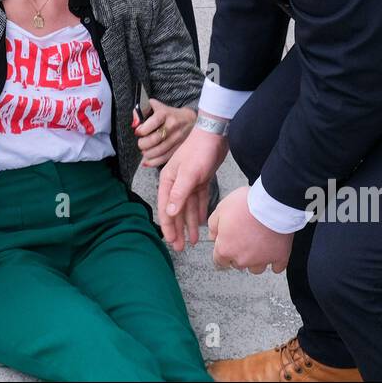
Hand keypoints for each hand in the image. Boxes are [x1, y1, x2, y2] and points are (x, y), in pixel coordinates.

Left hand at [133, 99, 194, 167]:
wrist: (190, 120)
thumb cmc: (169, 114)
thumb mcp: (156, 107)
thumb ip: (142, 111)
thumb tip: (134, 124)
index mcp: (165, 114)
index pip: (153, 122)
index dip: (142, 129)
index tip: (138, 132)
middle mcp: (172, 126)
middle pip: (154, 139)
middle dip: (143, 143)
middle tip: (141, 143)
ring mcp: (177, 139)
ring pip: (159, 151)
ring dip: (147, 153)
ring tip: (144, 150)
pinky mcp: (179, 149)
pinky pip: (164, 158)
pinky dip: (153, 162)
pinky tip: (146, 161)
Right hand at [157, 122, 228, 250]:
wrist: (215, 135)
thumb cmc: (199, 151)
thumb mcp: (189, 174)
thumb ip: (179, 194)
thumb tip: (170, 214)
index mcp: (168, 181)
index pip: (165, 208)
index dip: (168, 226)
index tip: (171, 241)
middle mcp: (176, 183)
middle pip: (176, 211)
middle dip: (178, 229)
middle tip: (181, 248)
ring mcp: (188, 182)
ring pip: (188, 208)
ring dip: (190, 224)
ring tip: (192, 241)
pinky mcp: (201, 181)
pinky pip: (198, 201)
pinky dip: (199, 211)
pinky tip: (202, 223)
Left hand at [208, 187, 292, 274]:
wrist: (272, 203)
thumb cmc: (247, 205)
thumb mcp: (221, 209)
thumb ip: (213, 225)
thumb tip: (213, 235)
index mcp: (226, 249)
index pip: (220, 260)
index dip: (223, 251)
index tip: (227, 246)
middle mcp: (243, 259)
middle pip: (238, 264)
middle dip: (239, 254)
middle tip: (244, 238)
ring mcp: (262, 260)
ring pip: (256, 268)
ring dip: (256, 259)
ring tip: (258, 244)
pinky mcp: (279, 257)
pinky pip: (276, 267)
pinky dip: (275, 261)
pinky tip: (273, 251)